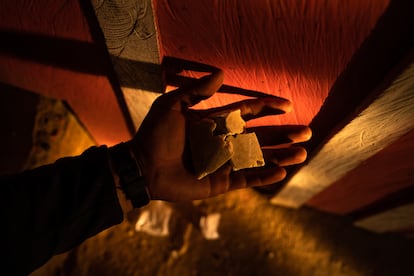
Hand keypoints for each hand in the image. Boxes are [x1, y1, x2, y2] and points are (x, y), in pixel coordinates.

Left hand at [128, 70, 310, 201]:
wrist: (142, 166)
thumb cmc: (155, 135)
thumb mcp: (172, 105)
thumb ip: (196, 91)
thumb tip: (222, 73)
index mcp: (214, 122)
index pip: (247, 112)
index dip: (267, 107)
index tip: (287, 105)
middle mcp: (223, 141)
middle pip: (260, 136)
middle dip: (283, 134)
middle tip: (307, 132)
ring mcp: (223, 163)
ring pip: (258, 158)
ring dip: (280, 156)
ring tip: (302, 153)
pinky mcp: (220, 182)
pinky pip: (246, 179)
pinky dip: (263, 176)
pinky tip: (281, 172)